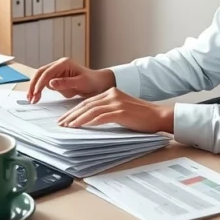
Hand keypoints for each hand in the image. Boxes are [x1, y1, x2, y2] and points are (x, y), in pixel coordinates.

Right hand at [26, 57, 114, 103]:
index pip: (47, 72)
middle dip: (33, 85)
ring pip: (41, 78)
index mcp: (64, 63)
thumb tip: (51, 83)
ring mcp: (56, 72)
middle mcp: (58, 65)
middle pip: (40, 73)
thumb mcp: (80, 83)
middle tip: (30, 97)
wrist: (98, 84)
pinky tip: (38, 97)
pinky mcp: (56, 78)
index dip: (40, 83)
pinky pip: (46, 84)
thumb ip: (65, 83)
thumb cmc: (92, 81)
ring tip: (33, 99)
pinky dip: (41, 90)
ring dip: (35, 88)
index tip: (35, 93)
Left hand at [57, 88, 173, 133]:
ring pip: (90, 110)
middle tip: (61, 123)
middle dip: (71, 114)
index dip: (75, 110)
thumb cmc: (142, 116)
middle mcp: (112, 94)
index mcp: (111, 92)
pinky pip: (99, 117)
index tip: (65, 118)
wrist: (159, 116)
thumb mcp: (122, 109)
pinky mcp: (120, 111)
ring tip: (66, 126)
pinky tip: (79, 126)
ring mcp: (116, 102)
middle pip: (86, 104)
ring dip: (76, 119)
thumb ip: (108, 110)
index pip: (88, 101)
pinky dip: (87, 122)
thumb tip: (91, 120)